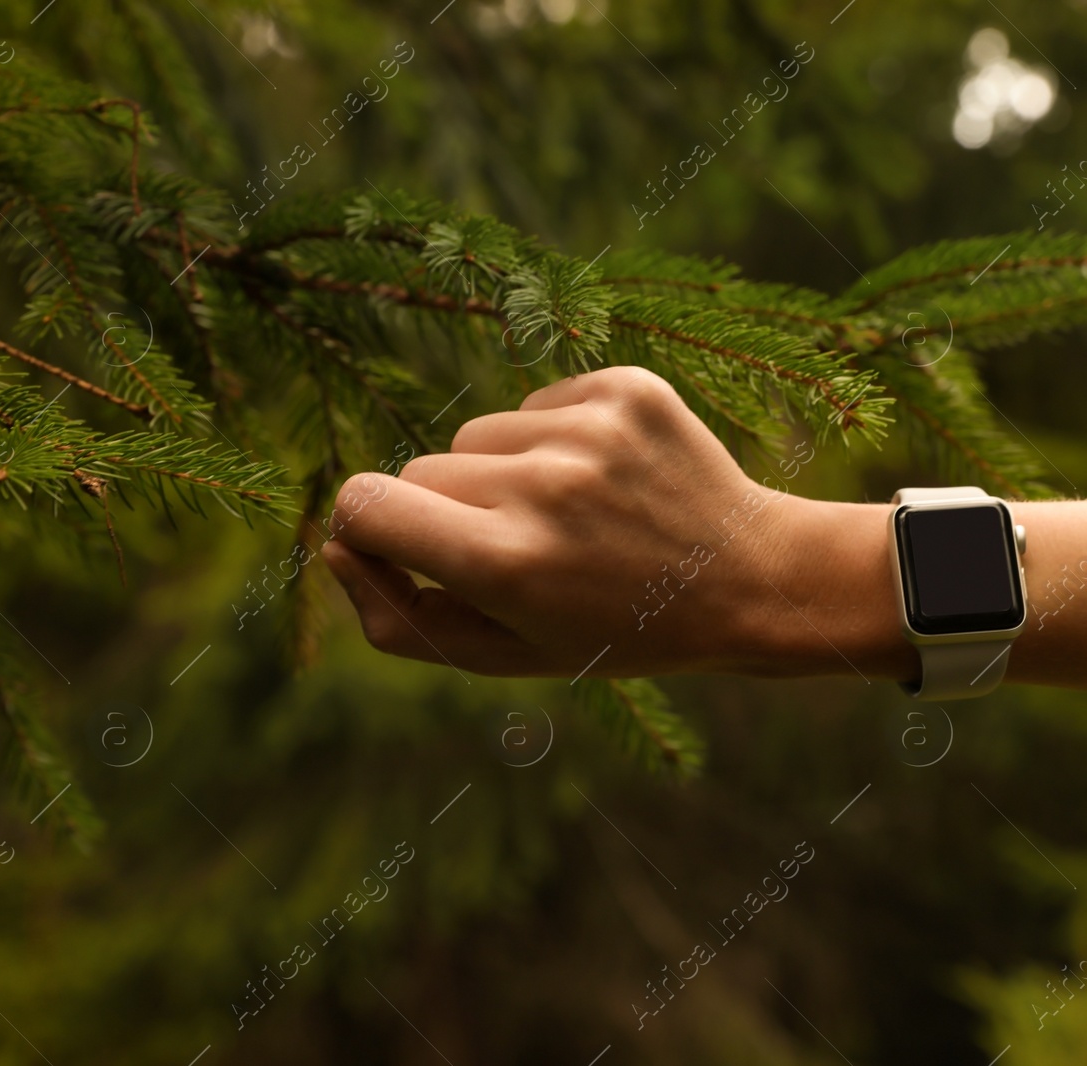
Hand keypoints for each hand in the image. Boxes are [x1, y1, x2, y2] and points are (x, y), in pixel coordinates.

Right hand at [321, 366, 914, 681]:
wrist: (749, 580)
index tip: (399, 548)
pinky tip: (607, 479)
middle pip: (419, 470)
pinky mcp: (626, 388)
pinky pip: (535, 402)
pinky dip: (553, 438)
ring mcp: (590, 430)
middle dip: (448, 513)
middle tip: (522, 553)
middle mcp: (545, 487)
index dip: (365, 529)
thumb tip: (336, 542)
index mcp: (507, 563)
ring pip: (476, 433)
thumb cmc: (616, 629)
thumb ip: (400, 617)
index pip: (362, 505)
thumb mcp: (504, 656)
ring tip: (572, 517)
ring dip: (502, 473)